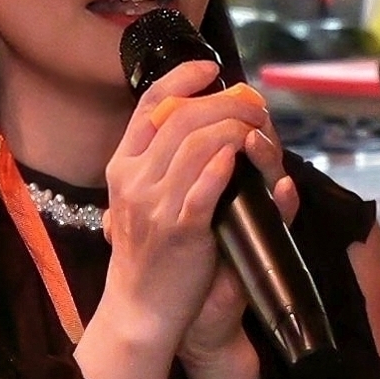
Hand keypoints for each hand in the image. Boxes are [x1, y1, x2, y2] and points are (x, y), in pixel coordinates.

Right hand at [71, 61, 284, 378]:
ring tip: (257, 130)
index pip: (147, 106)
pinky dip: (226, 164)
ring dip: (235, 128)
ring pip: (197, 144)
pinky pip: (205, 185)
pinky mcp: (181, 230)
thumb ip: (165, 166)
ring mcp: (155, 205)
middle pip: (180, 117)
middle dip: (223, 102)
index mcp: (122, 167)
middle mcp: (133, 180)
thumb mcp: (143, 202)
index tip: (212, 69)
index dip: (181, 79)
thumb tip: (203, 128)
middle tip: (252, 104)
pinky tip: (243, 155)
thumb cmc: (150, 255)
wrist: (141, 309)